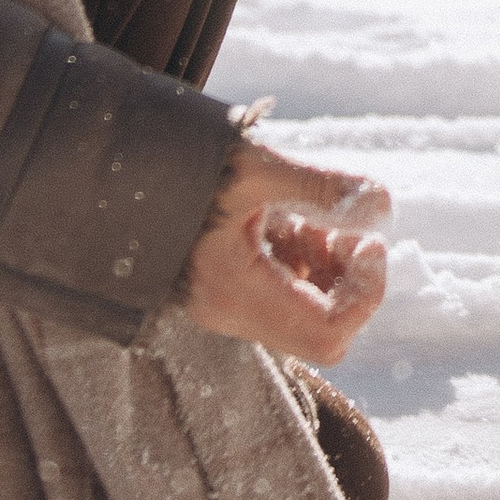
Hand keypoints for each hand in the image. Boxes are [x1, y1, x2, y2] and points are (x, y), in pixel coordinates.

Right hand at [181, 143, 389, 363]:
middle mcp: (230, 313)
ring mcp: (225, 306)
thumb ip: (321, 187)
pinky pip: (282, 293)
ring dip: (326, 265)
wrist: (118, 174)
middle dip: (348, 279)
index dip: (366, 293)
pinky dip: (301, 259)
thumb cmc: (179, 167)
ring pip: (305, 312)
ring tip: (307, 214)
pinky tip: (285, 218)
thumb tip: (381, 206)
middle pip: (323, 331)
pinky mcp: (224, 291)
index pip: (329, 334)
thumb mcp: (255, 166)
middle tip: (341, 227)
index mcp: (237, 292)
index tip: (367, 242)